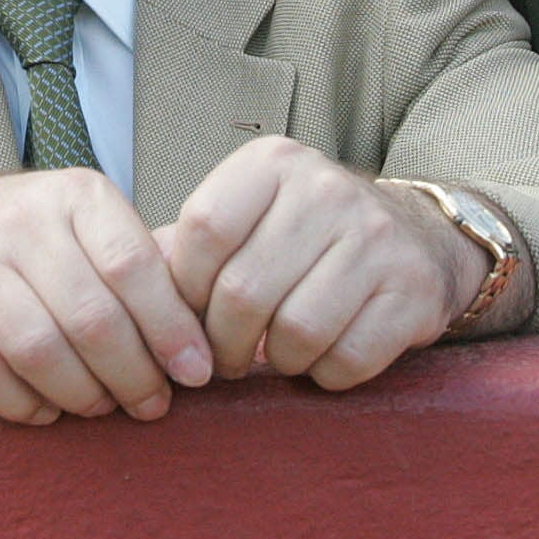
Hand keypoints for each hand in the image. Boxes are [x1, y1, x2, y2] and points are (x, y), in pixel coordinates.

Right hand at [0, 169, 211, 425]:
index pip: (134, 266)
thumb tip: (207, 340)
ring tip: (102, 406)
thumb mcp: (88, 224)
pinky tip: (48, 409)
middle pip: (91, 318)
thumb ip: (143, 267)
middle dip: (134, 376)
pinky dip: (25, 406)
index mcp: (74, 195)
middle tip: (153, 404)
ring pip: (40, 351)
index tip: (195, 372)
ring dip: (83, 396)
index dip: (171, 328)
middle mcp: (19, 221)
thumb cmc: (33, 238)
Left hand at [156, 137, 484, 390]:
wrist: (418, 238)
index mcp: (274, 162)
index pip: (204, 229)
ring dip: (276, 360)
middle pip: (243, 291)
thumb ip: (186, 245)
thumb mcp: (250, 217)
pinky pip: (346, 359)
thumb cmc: (306, 237)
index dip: (187, 288)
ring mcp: (376, 238)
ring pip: (295, 331)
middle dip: (223, 343)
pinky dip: (324, 375)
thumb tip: (120, 287)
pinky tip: (323, 357)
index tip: (191, 313)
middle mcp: (327, 189)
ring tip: (276, 353)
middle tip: (224, 358)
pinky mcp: (413, 290)